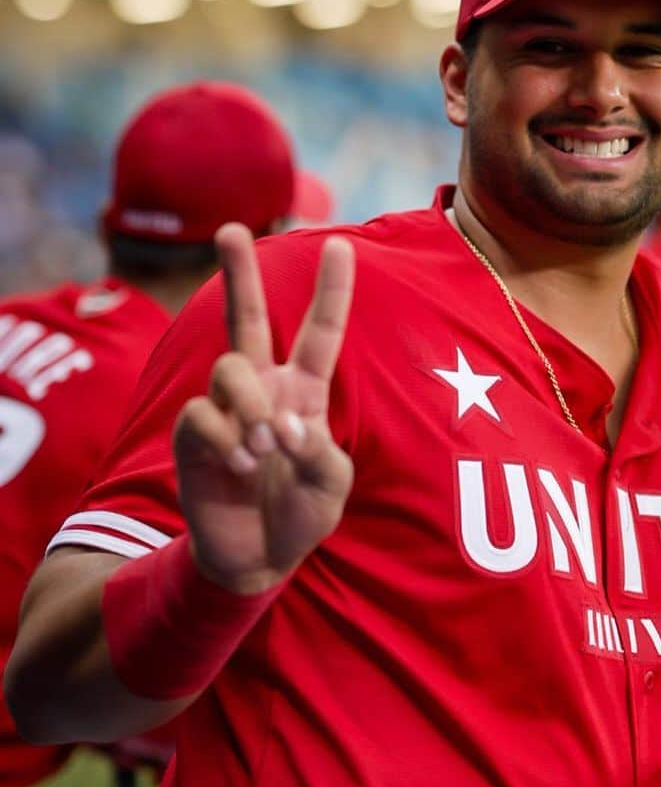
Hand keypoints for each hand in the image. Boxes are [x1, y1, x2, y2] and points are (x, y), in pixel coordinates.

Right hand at [173, 224, 355, 593]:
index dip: (332, 291)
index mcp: (304, 390)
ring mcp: (226, 409)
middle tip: (231, 229)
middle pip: (246, 318)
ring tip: (263, 450)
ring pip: (229, 366)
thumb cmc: (302, 512)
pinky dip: (227, 438)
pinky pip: (204, 414)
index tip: (338, 244)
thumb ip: (317, 450)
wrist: (259, 557)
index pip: (320, 332)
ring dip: (250, 406)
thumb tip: (282, 425)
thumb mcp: (333, 482)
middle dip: (238, 273)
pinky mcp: (194, 435)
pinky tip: (241, 465)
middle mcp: (263, 388)